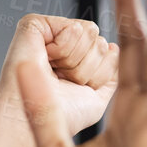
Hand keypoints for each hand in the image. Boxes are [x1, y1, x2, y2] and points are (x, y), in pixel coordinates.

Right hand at [0, 15, 119, 146]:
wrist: (33, 122)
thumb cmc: (59, 116)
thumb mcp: (96, 99)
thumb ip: (111, 74)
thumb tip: (113, 46)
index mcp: (75, 60)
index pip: (107, 52)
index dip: (98, 76)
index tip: (76, 88)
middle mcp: (63, 44)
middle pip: (100, 41)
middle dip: (87, 68)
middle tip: (63, 81)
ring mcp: (50, 32)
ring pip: (90, 32)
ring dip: (75, 61)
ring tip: (54, 72)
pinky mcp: (36, 24)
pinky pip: (73, 28)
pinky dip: (64, 50)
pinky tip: (46, 59)